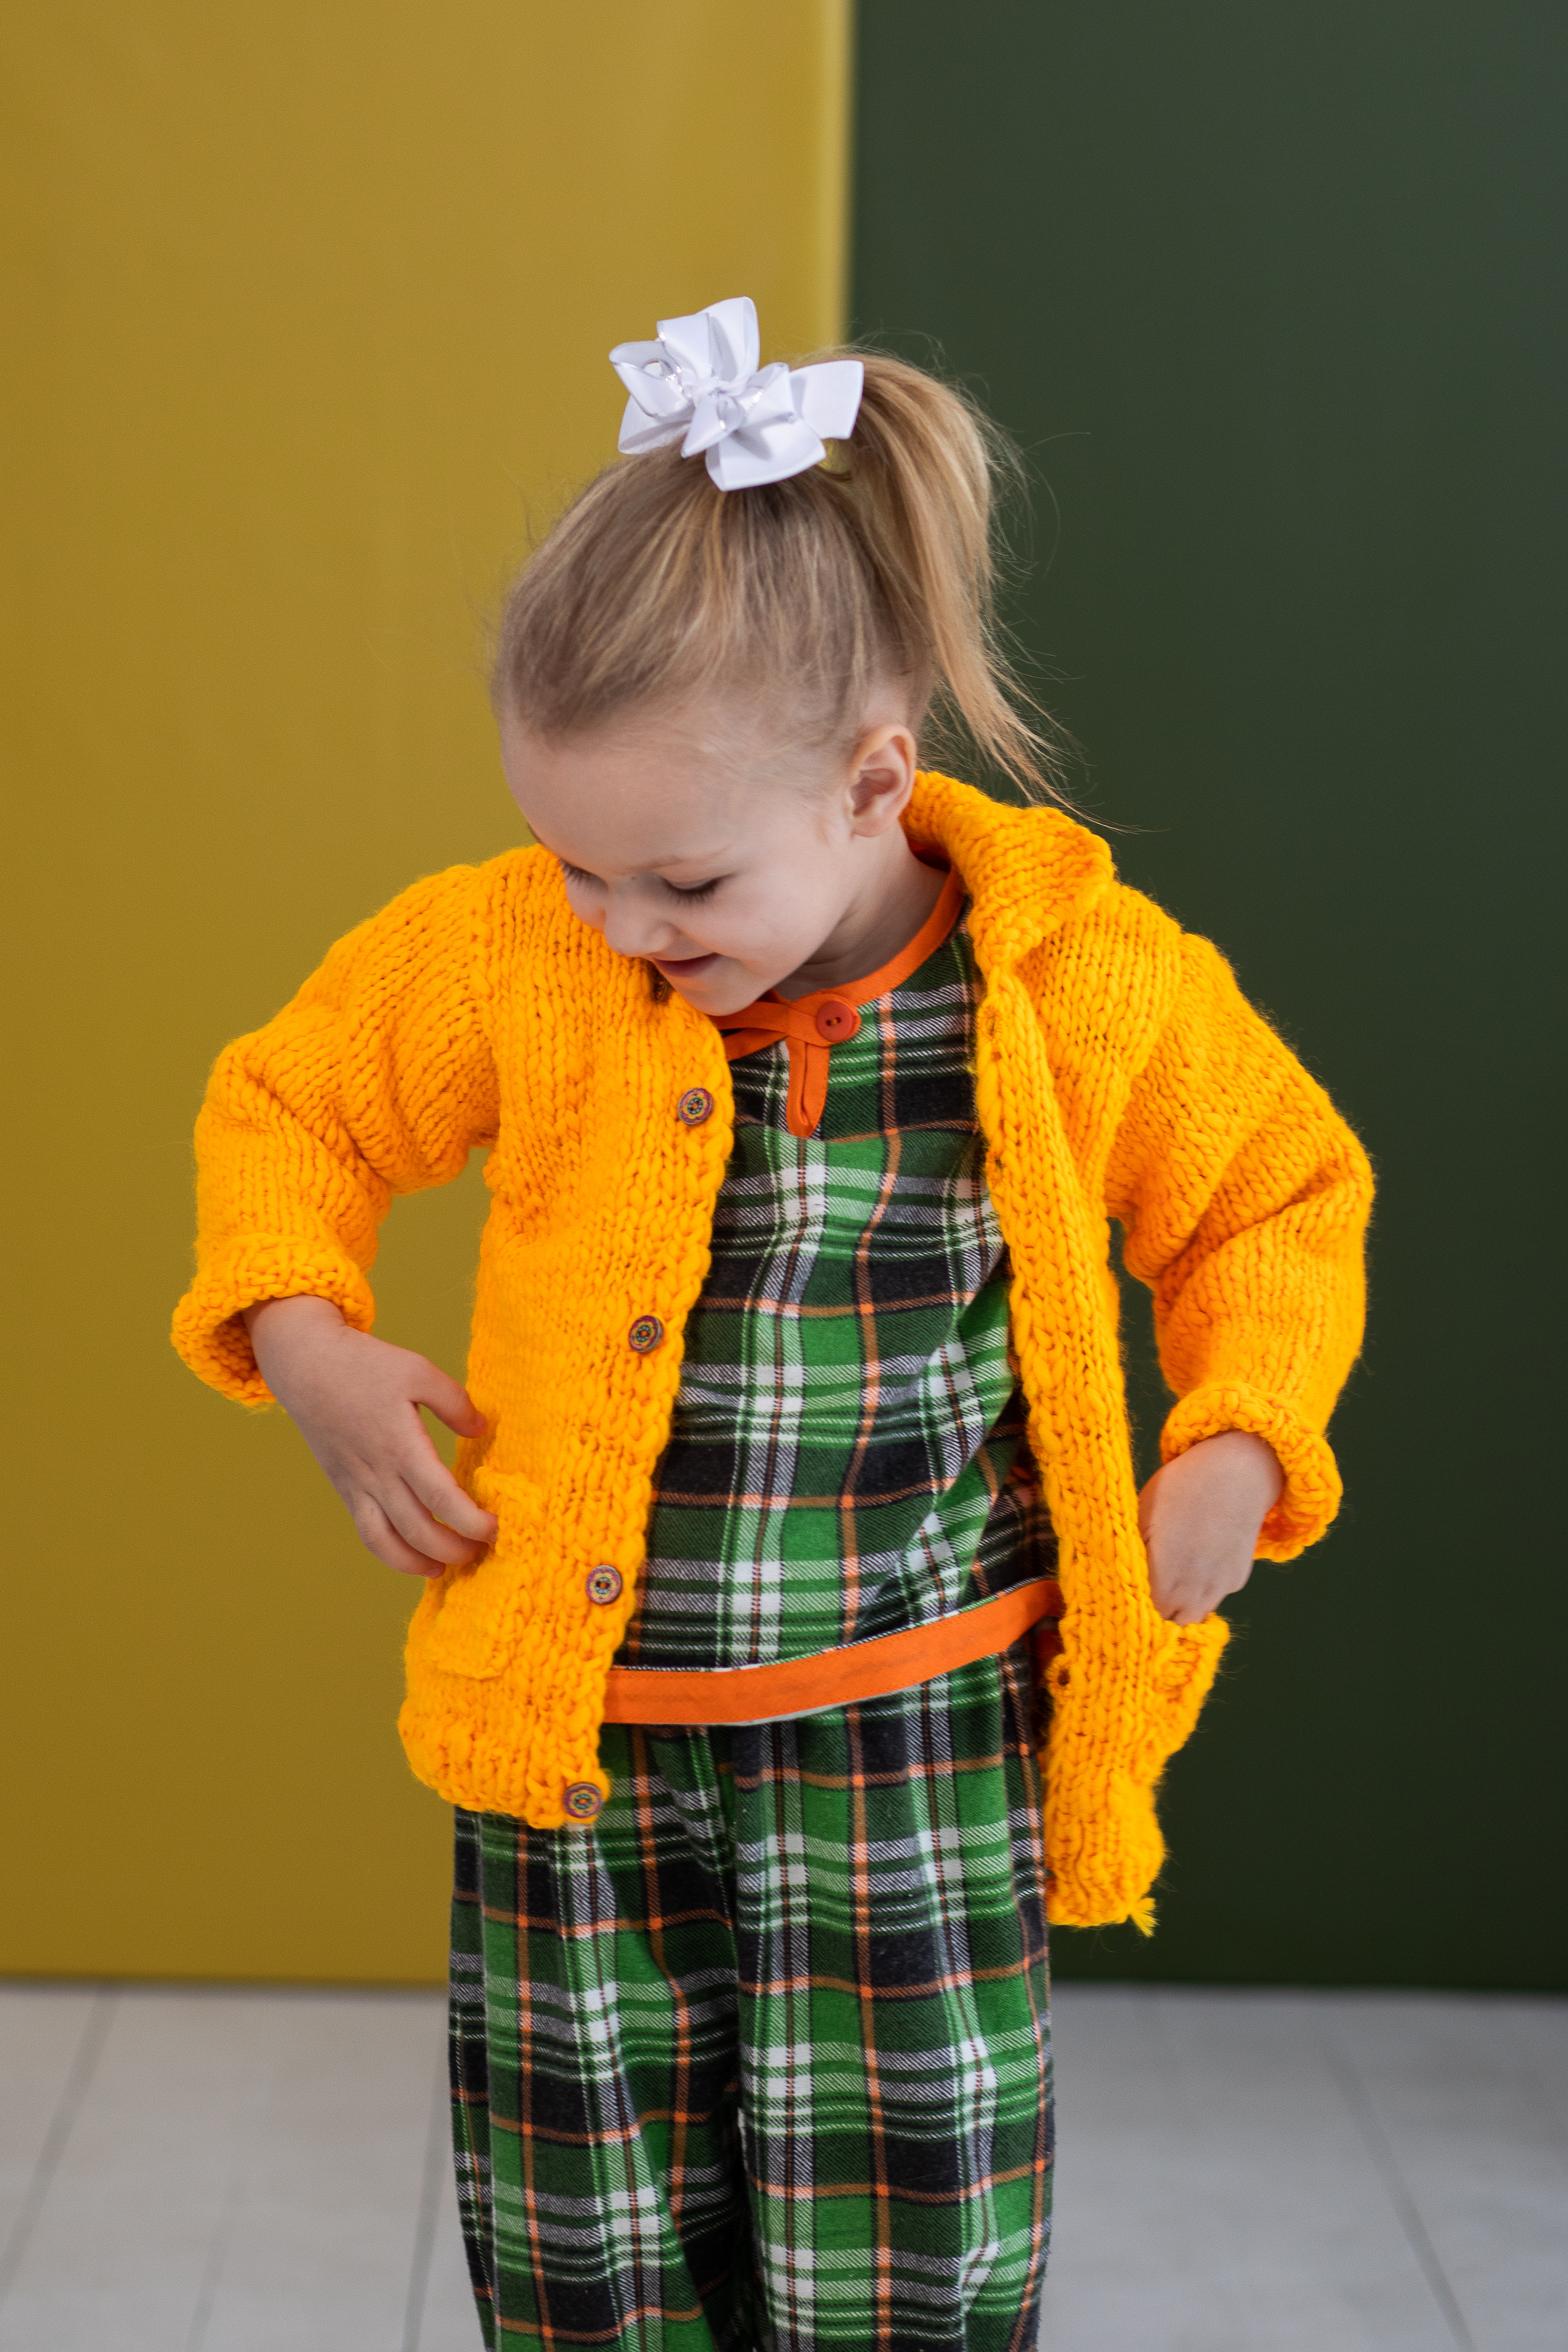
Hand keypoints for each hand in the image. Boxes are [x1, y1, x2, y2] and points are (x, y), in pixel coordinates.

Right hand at [242, 1296, 497, 1577]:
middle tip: (483, 1547)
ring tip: (447, 1566)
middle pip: (418, 1530)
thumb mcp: (418, 1370)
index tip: (494, 1527)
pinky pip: (367, 1533)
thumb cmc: (365, 1364)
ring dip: (419, 1562)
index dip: (470, 1521)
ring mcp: (357, 1484)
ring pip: (386, 1543)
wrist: (305, 1366)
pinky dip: (391, 1553)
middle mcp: (377, 1473)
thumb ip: (454, 1402)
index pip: (440, 1498)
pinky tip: (414, 1554)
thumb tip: (481, 1430)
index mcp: (400, 1444)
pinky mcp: (345, 1488)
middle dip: (454, 1549)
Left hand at [1138, 1430, 1284, 1624]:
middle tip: (1150, 1585)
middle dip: (1160, 1611)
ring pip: (1196, 1612)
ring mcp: (1220, 1588)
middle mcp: (1194, 1594)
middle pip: (1173, 1622)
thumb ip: (1131, 1554)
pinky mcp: (1238, 1577)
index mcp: (1164, 1582)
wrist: (1237, 1474)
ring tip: (1175, 1571)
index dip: (1136, 1607)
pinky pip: (1215, 1593)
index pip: (1145, 1618)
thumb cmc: (1181, 1489)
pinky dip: (1205, 1586)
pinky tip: (1201, 1556)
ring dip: (1183, 1602)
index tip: (1130, 1592)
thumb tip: (1121, 1576)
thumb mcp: (1140, 1515)